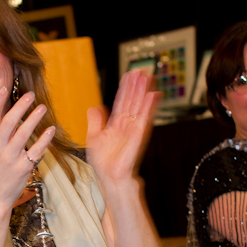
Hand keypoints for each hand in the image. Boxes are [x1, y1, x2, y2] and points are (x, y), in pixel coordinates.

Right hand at [0, 87, 54, 208]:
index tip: (4, 88)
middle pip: (8, 122)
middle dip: (19, 106)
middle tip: (30, 95)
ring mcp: (10, 159)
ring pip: (23, 134)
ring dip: (34, 119)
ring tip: (42, 108)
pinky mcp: (23, 169)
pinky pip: (35, 151)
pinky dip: (44, 140)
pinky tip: (50, 130)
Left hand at [86, 70, 159, 185]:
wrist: (109, 177)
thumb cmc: (103, 162)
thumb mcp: (94, 137)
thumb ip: (95, 121)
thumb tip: (95, 107)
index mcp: (116, 124)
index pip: (122, 101)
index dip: (125, 88)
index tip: (129, 75)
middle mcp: (126, 124)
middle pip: (132, 100)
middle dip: (136, 85)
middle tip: (141, 70)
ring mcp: (134, 128)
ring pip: (140, 105)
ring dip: (144, 91)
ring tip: (147, 76)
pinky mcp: (139, 135)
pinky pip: (145, 118)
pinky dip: (149, 106)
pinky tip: (153, 95)